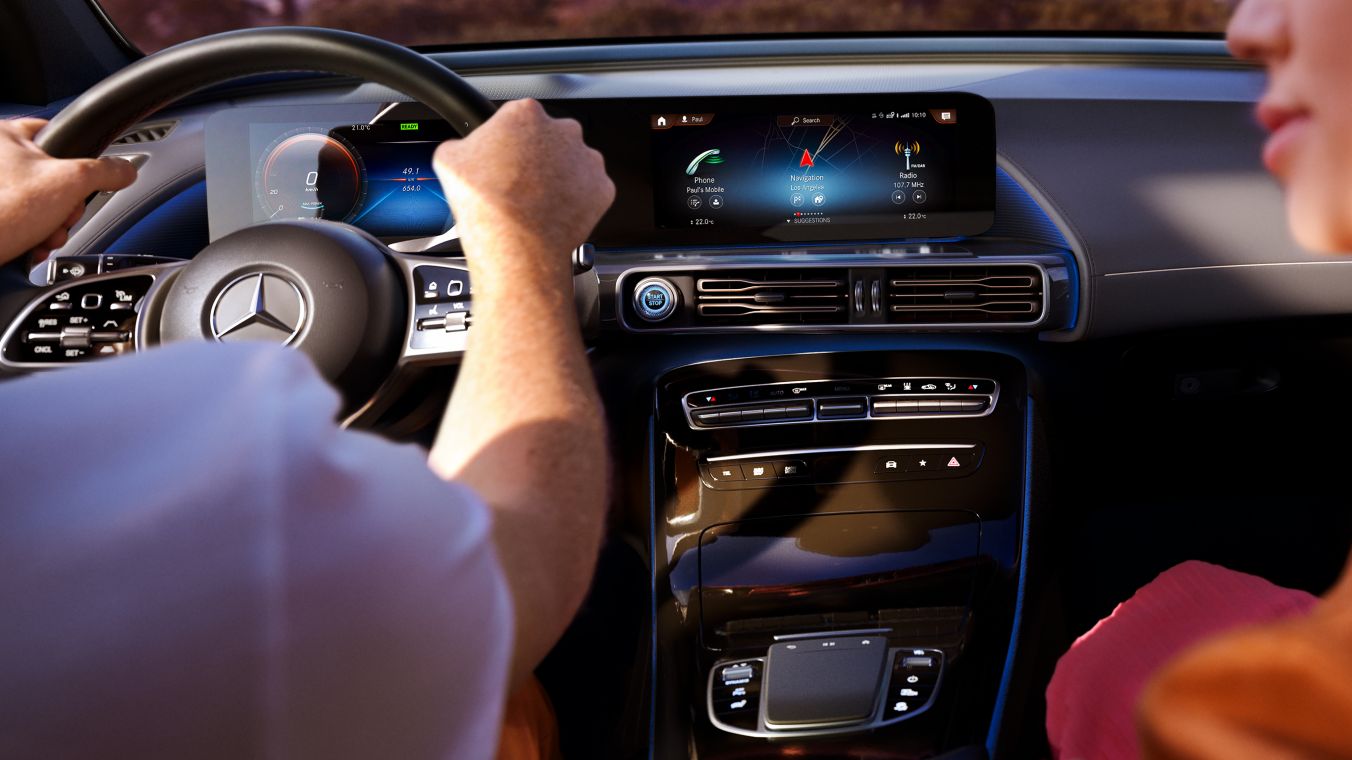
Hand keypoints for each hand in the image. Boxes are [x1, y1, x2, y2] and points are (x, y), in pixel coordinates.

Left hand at [0, 118, 137, 264]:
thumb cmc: (2, 211)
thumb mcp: (70, 182)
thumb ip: (104, 171)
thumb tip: (125, 170)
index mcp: (6, 136)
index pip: (57, 134)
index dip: (79, 161)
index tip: (83, 182)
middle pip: (52, 177)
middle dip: (65, 207)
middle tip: (61, 217)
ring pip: (38, 204)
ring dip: (51, 226)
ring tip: (43, 236)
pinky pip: (21, 221)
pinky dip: (31, 237)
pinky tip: (30, 244)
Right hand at [432, 100, 614, 289]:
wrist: (515, 242)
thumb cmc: (486, 202)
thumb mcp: (449, 160)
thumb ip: (462, 145)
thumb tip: (462, 150)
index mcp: (526, 114)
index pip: (518, 119)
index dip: (508, 141)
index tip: (503, 157)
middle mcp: (563, 130)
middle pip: (549, 139)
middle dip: (537, 157)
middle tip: (520, 182)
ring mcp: (587, 159)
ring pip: (572, 164)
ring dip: (559, 178)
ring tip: (538, 202)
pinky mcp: (602, 187)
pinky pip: (589, 191)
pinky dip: (576, 201)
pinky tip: (556, 213)